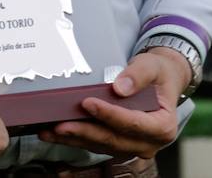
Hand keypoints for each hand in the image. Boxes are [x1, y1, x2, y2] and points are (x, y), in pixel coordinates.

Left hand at [37, 47, 189, 157]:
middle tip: (60, 125)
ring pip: (100, 145)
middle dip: (84, 132)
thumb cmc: (157, 74)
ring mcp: (132, 146)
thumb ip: (138, 75)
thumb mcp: (152, 66)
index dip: (109, 115)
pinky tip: (54, 133)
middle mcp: (148, 142)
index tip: (88, 103)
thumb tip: (119, 88)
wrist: (159, 82)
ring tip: (49, 131)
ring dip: (74, 139)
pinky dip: (74, 139)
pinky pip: (94, 144)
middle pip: (113, 139)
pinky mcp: (117, 144)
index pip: (133, 123)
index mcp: (162, 126)